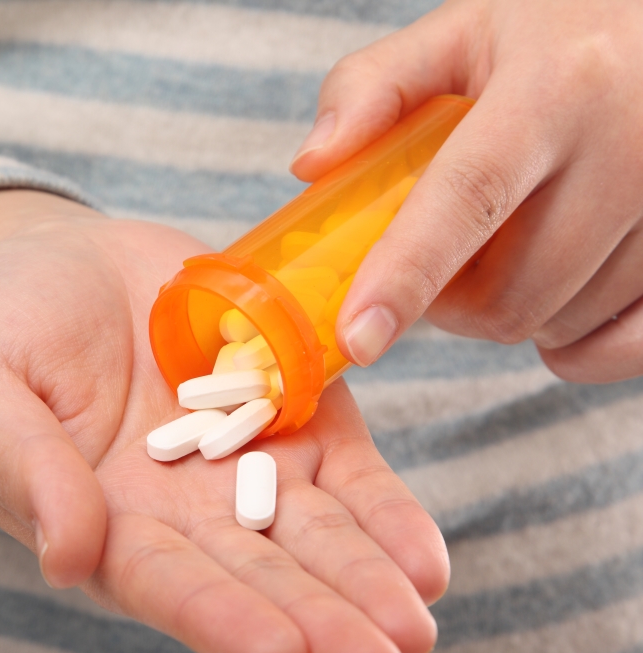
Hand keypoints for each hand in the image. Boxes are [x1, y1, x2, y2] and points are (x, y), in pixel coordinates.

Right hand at [0, 190, 447, 652]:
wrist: (66, 266)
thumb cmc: (1, 329)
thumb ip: (22, 467)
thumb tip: (68, 558)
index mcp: (110, 524)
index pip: (169, 585)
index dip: (224, 619)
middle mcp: (188, 513)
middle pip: (261, 576)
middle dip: (321, 620)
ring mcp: (250, 465)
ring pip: (317, 536)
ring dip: (368, 580)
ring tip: (417, 624)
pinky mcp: (295, 414)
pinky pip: (348, 472)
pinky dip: (386, 512)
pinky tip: (424, 557)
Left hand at [291, 0, 642, 382]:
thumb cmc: (561, 38)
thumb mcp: (465, 33)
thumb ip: (374, 87)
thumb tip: (311, 164)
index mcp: (556, 87)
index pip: (467, 197)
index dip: (405, 276)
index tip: (358, 339)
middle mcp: (631, 148)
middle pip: (507, 294)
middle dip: (453, 302)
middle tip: (451, 258)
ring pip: (556, 323)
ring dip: (510, 311)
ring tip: (515, 249)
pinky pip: (618, 350)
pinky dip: (572, 346)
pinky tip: (561, 294)